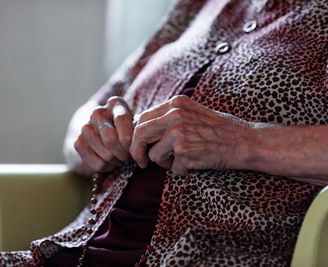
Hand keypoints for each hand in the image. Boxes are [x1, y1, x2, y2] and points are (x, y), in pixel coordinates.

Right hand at [74, 96, 132, 173]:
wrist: (101, 136)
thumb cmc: (126, 130)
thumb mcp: (135, 125)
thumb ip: (139, 130)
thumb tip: (141, 140)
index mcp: (115, 103)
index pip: (122, 120)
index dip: (130, 140)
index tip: (134, 149)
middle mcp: (97, 112)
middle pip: (111, 140)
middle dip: (124, 154)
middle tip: (128, 156)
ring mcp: (85, 127)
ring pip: (106, 154)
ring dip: (117, 162)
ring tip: (120, 158)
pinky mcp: (78, 143)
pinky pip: (97, 164)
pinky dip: (107, 168)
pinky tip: (110, 162)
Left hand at [130, 95, 252, 175]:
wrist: (245, 142)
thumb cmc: (220, 130)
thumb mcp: (192, 114)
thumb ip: (169, 118)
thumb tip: (141, 130)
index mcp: (175, 104)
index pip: (143, 118)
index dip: (137, 136)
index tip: (140, 147)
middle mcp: (174, 115)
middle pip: (140, 134)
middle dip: (137, 151)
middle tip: (142, 163)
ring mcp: (179, 133)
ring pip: (154, 155)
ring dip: (166, 163)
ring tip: (185, 160)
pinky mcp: (185, 151)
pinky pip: (172, 169)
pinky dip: (182, 171)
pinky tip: (196, 164)